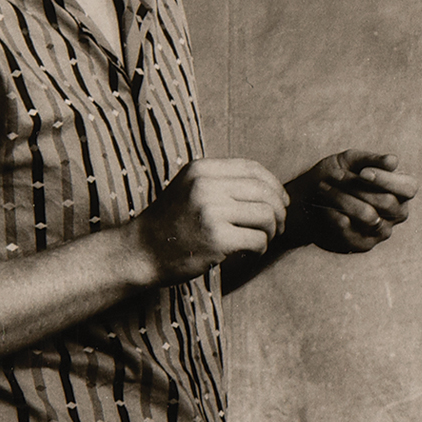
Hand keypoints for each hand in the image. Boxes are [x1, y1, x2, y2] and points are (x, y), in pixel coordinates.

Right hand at [128, 158, 287, 284]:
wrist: (140, 252)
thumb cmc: (171, 223)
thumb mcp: (190, 188)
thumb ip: (223, 182)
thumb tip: (271, 189)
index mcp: (202, 169)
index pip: (253, 169)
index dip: (274, 186)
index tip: (281, 202)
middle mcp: (206, 186)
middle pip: (265, 192)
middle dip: (279, 211)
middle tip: (278, 227)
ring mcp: (211, 212)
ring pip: (266, 216)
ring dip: (272, 232)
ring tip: (261, 241)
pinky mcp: (217, 239)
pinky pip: (258, 240)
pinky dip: (261, 248)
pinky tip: (251, 253)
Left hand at [285, 150, 417, 252]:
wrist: (310, 199)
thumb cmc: (336, 176)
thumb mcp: (350, 161)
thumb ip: (371, 159)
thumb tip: (393, 161)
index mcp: (401, 191)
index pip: (408, 188)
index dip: (388, 180)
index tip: (363, 173)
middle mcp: (397, 213)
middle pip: (386, 202)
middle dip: (358, 187)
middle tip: (334, 176)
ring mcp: (382, 231)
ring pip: (369, 216)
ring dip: (343, 199)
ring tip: (324, 188)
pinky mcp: (364, 244)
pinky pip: (352, 231)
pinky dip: (335, 216)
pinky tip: (325, 206)